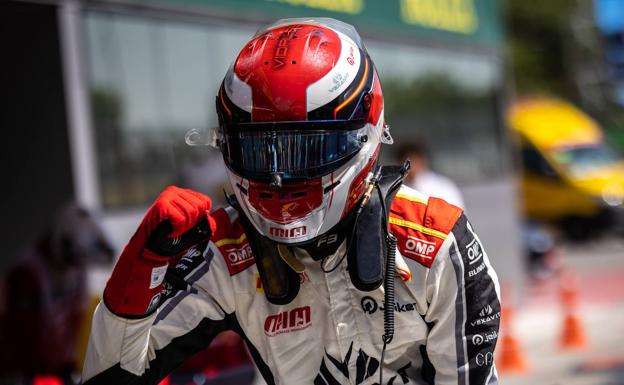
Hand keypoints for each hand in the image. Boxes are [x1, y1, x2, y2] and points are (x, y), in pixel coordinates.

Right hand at [104, 186, 214, 316]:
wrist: (150, 252)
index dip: (200, 217)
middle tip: (178, 230)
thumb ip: (204, 221)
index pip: (205, 201)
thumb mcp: (192, 230)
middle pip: (199, 207)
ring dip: (184, 228)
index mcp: (182, 194)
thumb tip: (210, 216)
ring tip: (172, 231)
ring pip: (192, 212)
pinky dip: (178, 230)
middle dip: (192, 223)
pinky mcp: (162, 205)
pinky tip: (169, 232)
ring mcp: (167, 196)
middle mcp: (174, 191)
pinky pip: (182, 218)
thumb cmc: (170, 240)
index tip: (187, 226)